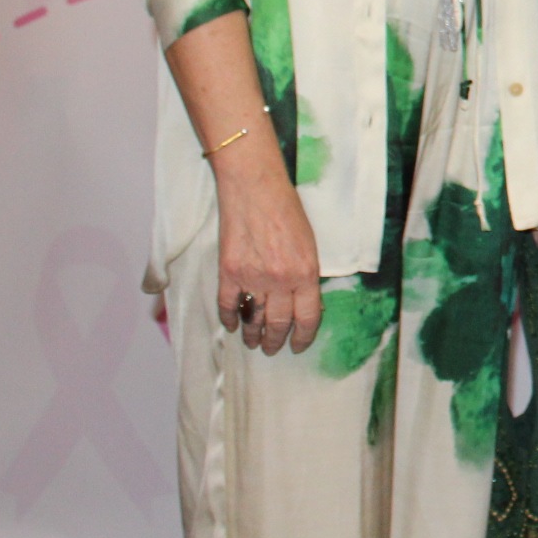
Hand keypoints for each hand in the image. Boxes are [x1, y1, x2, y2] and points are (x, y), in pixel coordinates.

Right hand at [211, 143, 322, 355]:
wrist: (255, 188)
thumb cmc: (288, 210)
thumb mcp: (310, 244)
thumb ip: (307, 274)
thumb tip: (304, 300)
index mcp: (306, 274)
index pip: (308, 317)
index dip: (304, 337)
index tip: (298, 346)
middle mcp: (279, 281)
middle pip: (278, 324)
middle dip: (276, 341)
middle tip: (273, 349)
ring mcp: (252, 278)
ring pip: (252, 319)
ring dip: (253, 335)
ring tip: (254, 343)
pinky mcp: (228, 272)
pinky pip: (228, 305)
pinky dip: (229, 319)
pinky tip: (232, 326)